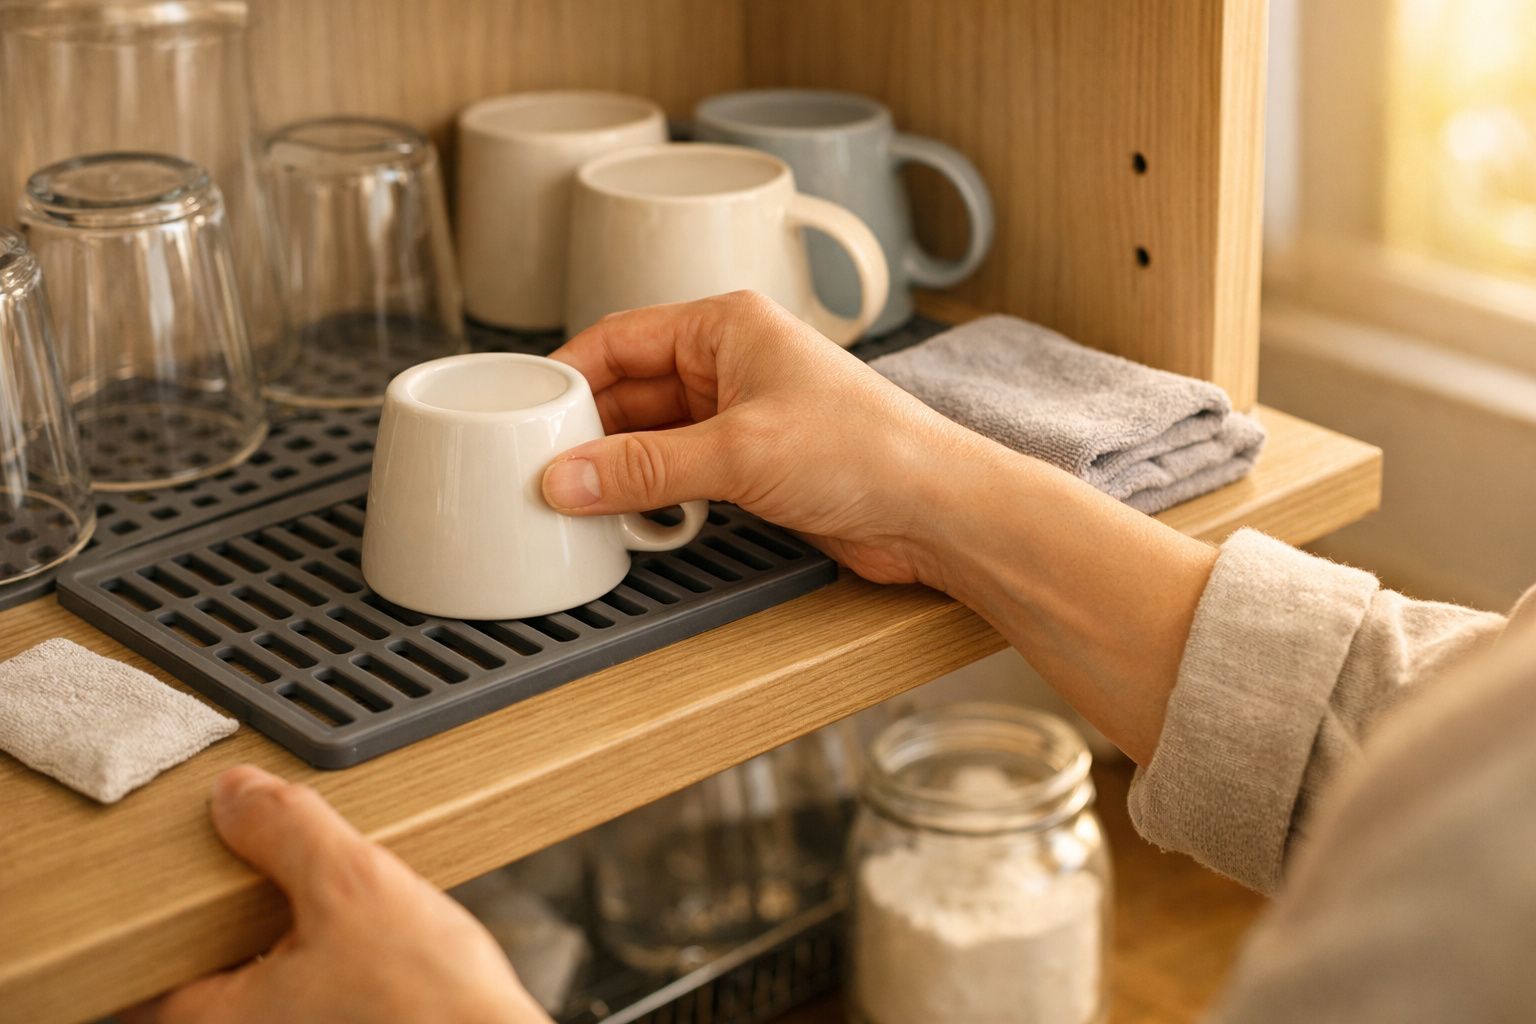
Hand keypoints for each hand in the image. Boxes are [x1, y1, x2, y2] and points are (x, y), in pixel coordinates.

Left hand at [125, 765, 547, 1023]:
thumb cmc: (429, 1004)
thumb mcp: (352, 886)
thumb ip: (287, 832)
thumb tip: (236, 793)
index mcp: (222, 1020)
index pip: (142, 978)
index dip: (152, 925)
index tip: (174, 883)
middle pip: (207, 978)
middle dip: (227, 926)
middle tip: (251, 877)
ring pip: (267, 987)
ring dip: (284, 942)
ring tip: (320, 898)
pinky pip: (312, 996)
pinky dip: (325, 963)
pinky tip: (369, 937)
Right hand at [543, 291, 988, 586]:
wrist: (935, 509)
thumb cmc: (867, 448)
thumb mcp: (738, 451)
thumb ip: (646, 468)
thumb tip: (567, 477)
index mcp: (727, 327)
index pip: (619, 338)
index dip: (567, 376)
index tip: (523, 415)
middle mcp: (731, 365)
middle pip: (630, 392)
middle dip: (590, 434)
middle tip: (542, 470)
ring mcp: (742, 418)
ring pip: (653, 440)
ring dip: (622, 472)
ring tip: (580, 502)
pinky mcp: (754, 468)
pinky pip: (680, 476)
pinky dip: (654, 499)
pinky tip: (635, 523)